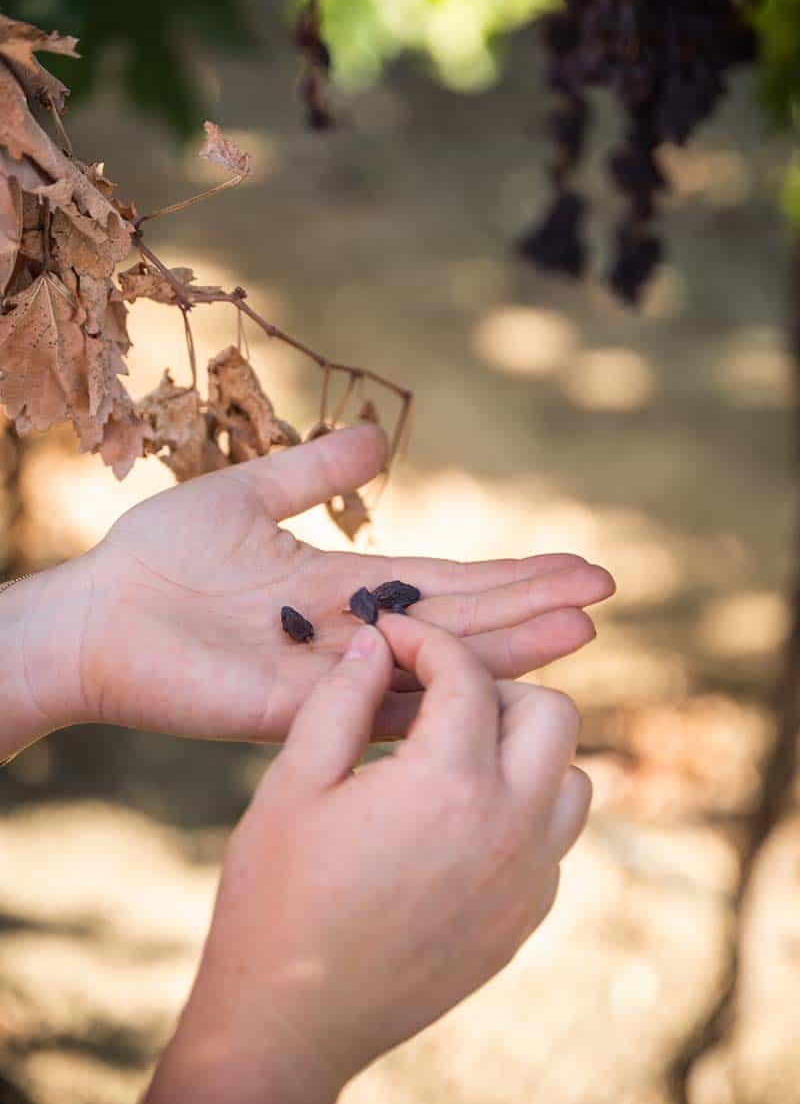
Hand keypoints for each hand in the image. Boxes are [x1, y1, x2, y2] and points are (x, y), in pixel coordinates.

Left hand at [3, 425, 612, 749]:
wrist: (93, 614)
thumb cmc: (157, 558)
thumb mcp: (248, 495)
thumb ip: (313, 472)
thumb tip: (382, 437)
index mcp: (346, 593)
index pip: (446, 585)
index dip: (511, 575)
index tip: (576, 565)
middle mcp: (353, 640)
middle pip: (460, 623)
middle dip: (530, 607)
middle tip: (603, 594)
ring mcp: (330, 679)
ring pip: (436, 666)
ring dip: (507, 648)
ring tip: (579, 628)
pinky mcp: (296, 709)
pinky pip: (380, 699)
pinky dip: (439, 688)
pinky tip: (493, 678)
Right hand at [146, 616, 589, 1103]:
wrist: (289, 1021)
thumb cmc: (277, 897)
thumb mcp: (294, 782)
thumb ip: (342, 699)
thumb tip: (377, 643)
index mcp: (447, 784)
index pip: (467, 676)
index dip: (427, 639)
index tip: (394, 633)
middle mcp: (510, 828)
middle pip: (550, 712)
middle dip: (494, 685)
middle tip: (433, 694)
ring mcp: (528, 879)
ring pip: (570, 775)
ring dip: (523, 747)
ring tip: (454, 752)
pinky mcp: (526, 917)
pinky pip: (554, 835)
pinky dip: (524, 804)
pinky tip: (458, 814)